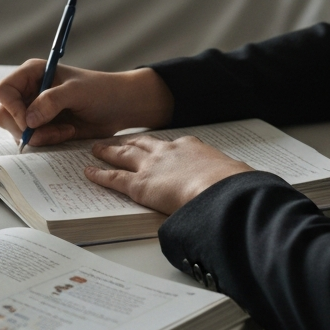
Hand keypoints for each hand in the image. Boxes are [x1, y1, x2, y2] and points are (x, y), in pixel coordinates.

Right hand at [0, 62, 173, 145]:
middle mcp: (28, 91)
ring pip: (17, 131)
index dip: (12, 108)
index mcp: (31, 73)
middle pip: (4, 114)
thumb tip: (28, 120)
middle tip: (47, 131)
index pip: (3, 91)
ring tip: (65, 130)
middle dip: (25, 128)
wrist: (119, 107)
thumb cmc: (101, 91)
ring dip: (40, 136)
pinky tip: (67, 132)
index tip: (30, 121)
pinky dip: (48, 140)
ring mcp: (34, 110)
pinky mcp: (43, 126)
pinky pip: (33, 140)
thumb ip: (51, 101)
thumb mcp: (77, 92)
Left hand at [84, 134, 253, 214]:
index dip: (159, 147)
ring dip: (108, 151)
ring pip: (123, 156)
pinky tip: (88, 173)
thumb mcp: (234, 175)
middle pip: (142, 144)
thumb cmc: (233, 184)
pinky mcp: (140, 186)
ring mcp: (151, 167)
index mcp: (191, 147)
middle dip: (128, 142)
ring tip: (96, 149)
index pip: (172, 145)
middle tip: (117, 141)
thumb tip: (240, 183)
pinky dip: (99, 175)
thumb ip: (230, 177)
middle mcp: (167, 152)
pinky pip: (114, 179)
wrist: (222, 188)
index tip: (154, 147)